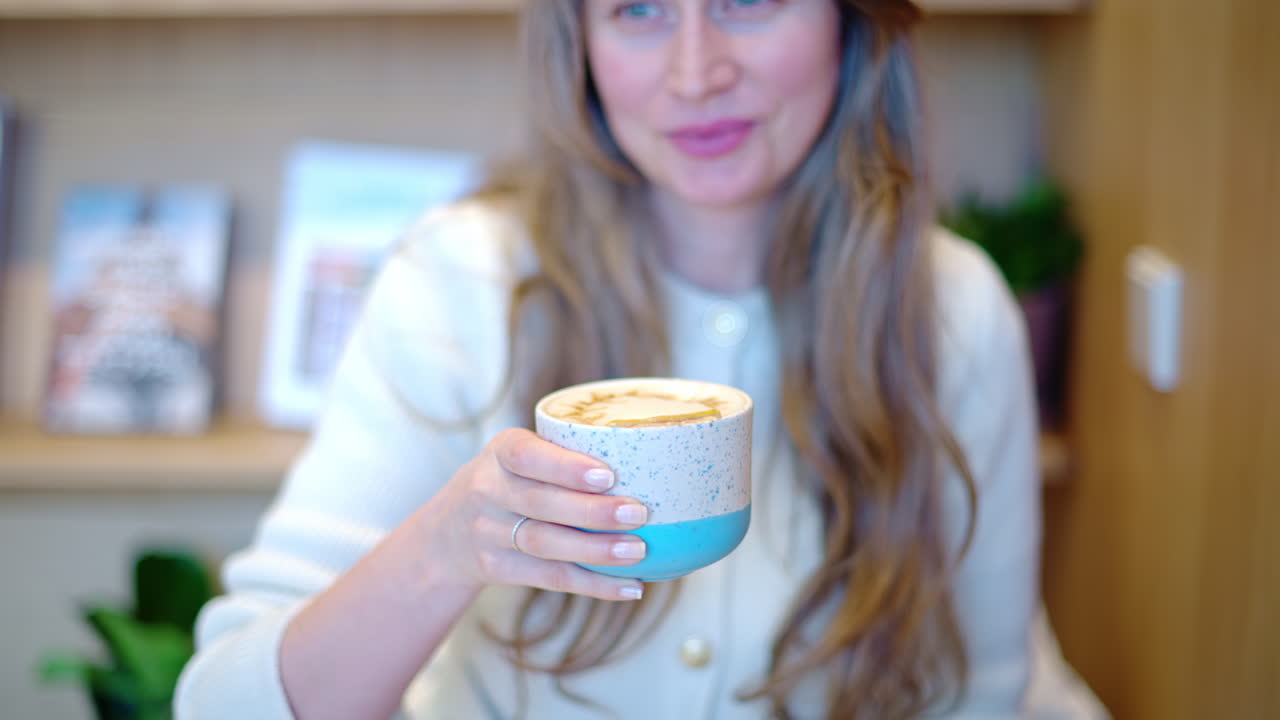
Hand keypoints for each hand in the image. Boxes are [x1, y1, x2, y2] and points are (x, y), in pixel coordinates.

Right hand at [424, 428, 648, 600]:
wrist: (447, 531)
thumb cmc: (510, 481)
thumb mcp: (519, 455)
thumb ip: (565, 454)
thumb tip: (651, 462)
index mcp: (500, 452)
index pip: (527, 456)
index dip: (566, 467)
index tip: (607, 474)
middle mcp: (487, 491)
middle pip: (541, 504)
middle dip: (593, 511)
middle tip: (639, 513)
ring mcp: (488, 533)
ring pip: (546, 544)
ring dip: (596, 551)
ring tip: (638, 551)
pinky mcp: (497, 569)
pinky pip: (550, 578)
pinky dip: (593, 584)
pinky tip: (630, 587)